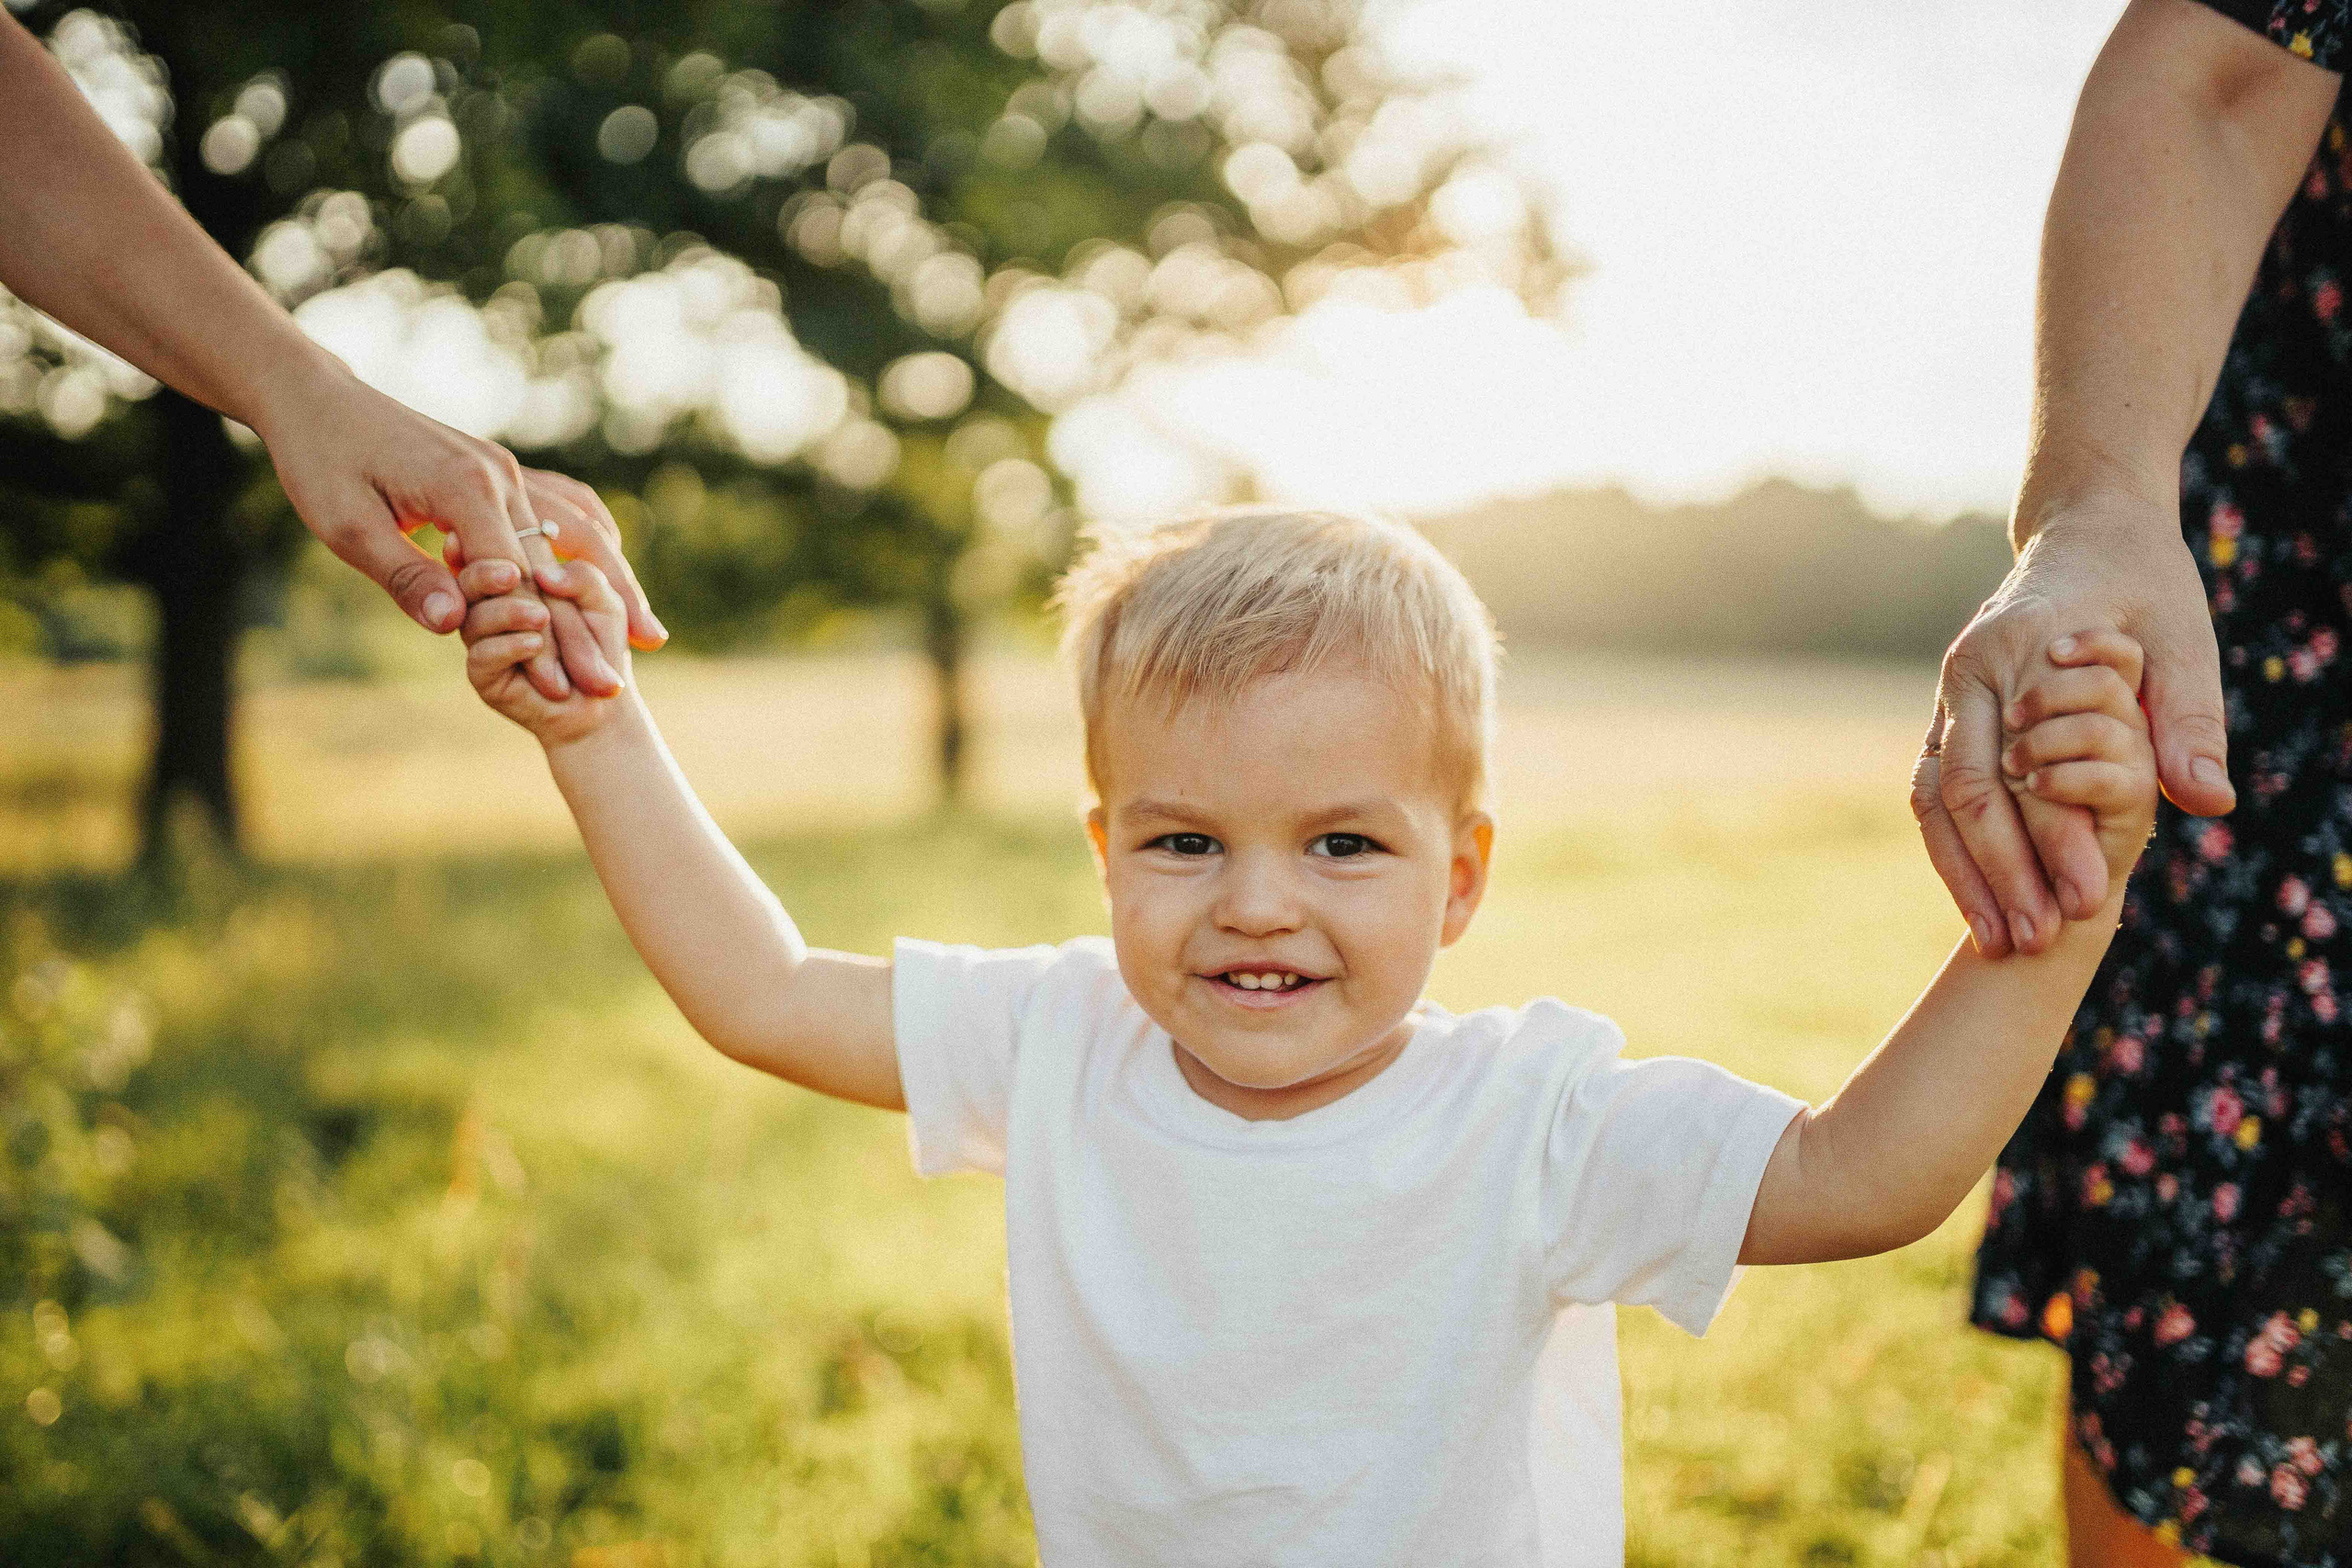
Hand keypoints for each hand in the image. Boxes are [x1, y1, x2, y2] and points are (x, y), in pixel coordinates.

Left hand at [247, 356, 664, 700]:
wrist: (316, 397)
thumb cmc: (321, 462)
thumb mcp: (347, 527)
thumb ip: (406, 576)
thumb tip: (456, 627)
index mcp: (464, 489)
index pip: (516, 579)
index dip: (537, 640)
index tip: (558, 691)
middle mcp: (500, 476)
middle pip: (560, 563)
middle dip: (587, 630)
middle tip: (610, 686)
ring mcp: (505, 469)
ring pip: (576, 537)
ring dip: (612, 590)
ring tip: (647, 638)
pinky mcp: (500, 469)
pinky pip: (564, 509)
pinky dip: (595, 546)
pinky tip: (616, 573)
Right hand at [458, 550, 632, 748]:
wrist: (604, 702)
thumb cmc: (603, 641)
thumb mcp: (605, 602)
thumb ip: (584, 579)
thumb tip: (545, 572)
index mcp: (512, 577)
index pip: (490, 551)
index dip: (485, 538)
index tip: (486, 532)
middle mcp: (489, 604)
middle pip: (470, 579)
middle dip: (486, 572)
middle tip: (512, 573)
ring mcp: (482, 639)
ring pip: (473, 617)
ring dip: (508, 612)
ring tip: (541, 617)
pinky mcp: (483, 674)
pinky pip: (482, 655)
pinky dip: (510, 646)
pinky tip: (535, 643)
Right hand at [1912, 494, 2228, 956]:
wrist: (2086, 528)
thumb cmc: (2142, 583)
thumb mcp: (2184, 639)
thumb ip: (2189, 720)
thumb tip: (2207, 802)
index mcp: (2019, 651)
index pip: (2027, 767)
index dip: (2055, 842)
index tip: (2091, 904)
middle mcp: (1969, 673)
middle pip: (1966, 794)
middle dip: (1999, 877)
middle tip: (2035, 944)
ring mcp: (1949, 693)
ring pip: (1933, 798)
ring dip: (1963, 875)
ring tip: (1999, 941)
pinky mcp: (1949, 712)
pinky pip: (1933, 789)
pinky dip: (1952, 849)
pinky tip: (1979, 899)